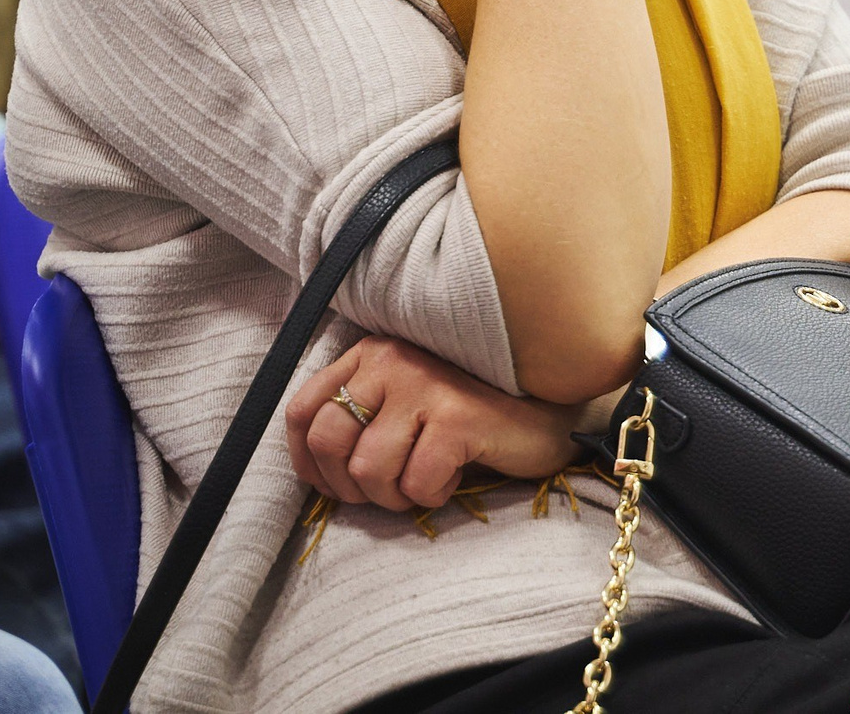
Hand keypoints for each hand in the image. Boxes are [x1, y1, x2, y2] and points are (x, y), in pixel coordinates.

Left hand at [286, 335, 583, 510]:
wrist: (547, 416)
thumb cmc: (468, 419)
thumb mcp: (402, 406)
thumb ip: (359, 419)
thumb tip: (313, 470)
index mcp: (371, 353)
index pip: (302, 410)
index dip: (307, 461)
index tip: (334, 486)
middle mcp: (392, 359)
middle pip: (328, 441)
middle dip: (350, 487)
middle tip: (386, 494)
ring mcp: (425, 384)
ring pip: (368, 470)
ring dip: (394, 496)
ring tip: (424, 483)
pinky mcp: (457, 416)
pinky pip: (415, 483)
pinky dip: (433, 494)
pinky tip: (456, 474)